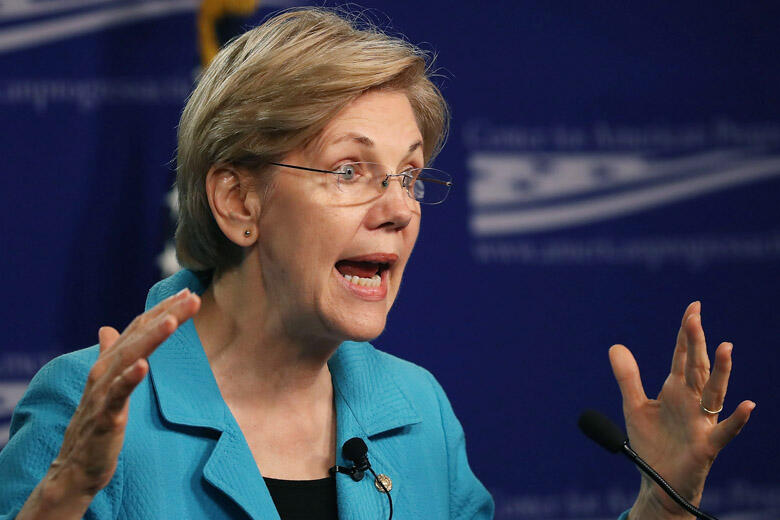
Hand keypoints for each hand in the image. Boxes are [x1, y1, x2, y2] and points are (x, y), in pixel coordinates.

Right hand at [25, 289, 199, 516]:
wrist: (77, 466)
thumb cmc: (96, 423)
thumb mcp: (106, 385)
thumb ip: (110, 354)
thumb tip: (107, 328)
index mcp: (110, 362)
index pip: (139, 327)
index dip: (162, 309)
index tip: (187, 293)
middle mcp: (105, 370)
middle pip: (139, 336)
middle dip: (166, 315)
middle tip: (192, 298)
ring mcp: (103, 392)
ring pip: (130, 357)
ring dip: (151, 338)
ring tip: (172, 321)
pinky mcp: (105, 416)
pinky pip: (118, 394)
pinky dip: (130, 378)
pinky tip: (144, 365)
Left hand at [609, 301, 754, 518]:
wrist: (657, 481)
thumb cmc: (652, 443)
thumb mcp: (634, 406)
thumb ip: (628, 377)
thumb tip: (616, 345)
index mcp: (676, 389)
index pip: (683, 356)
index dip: (686, 333)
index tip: (693, 307)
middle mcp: (692, 401)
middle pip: (697, 367)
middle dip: (696, 342)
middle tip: (695, 316)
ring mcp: (701, 422)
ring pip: (714, 392)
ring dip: (721, 371)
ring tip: (725, 346)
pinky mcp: (706, 446)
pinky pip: (724, 432)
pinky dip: (736, 419)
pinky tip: (746, 405)